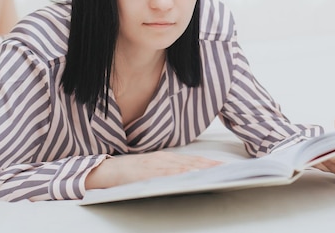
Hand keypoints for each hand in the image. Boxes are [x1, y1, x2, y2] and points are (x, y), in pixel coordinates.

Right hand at [85, 151, 221, 188]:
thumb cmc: (128, 172)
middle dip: (211, 166)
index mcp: (165, 158)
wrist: (105, 170)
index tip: (226, 166)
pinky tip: (191, 177)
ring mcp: (155, 166)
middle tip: (229, 169)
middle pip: (192, 163)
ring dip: (201, 170)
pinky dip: (180, 175)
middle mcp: (163, 159)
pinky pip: (166, 174)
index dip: (210, 163)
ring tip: (217, 173)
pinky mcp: (146, 173)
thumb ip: (168, 170)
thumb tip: (188, 175)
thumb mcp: (151, 169)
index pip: (192, 161)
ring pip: (183, 168)